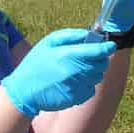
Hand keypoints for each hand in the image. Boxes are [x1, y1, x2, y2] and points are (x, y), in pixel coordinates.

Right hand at [2, 28, 116, 117]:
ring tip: (77, 69)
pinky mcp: (76, 98)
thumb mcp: (48, 42)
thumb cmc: (35, 64)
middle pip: (101, 65)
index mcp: (68, 55)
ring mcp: (76, 86)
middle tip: (89, 56)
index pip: (98, 51)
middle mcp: (75, 72)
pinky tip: (74, 81)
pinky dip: (87, 84)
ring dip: (93, 72)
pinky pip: (91, 89)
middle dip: (100, 59)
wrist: (23, 91)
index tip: (110, 45)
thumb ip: (71, 35)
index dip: (107, 47)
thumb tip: (90, 34)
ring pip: (97, 77)